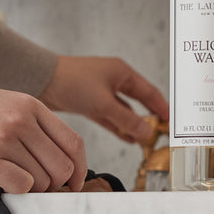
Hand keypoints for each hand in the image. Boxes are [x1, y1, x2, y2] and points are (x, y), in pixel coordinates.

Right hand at [0, 80, 85, 192]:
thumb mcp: (0, 105)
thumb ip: (27, 126)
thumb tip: (51, 162)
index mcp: (29, 105)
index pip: (73, 143)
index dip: (79, 170)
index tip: (73, 184)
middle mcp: (20, 120)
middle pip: (62, 168)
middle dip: (53, 185)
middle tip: (34, 188)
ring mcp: (3, 139)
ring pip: (42, 181)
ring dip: (29, 189)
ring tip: (5, 179)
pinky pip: (20, 187)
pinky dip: (13, 192)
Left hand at [38, 56, 170, 143]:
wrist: (41, 80)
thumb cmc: (71, 81)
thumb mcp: (104, 104)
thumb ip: (127, 120)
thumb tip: (147, 132)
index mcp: (122, 72)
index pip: (149, 92)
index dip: (162, 108)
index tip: (171, 121)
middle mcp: (113, 79)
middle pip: (138, 102)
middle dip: (148, 118)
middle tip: (159, 133)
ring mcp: (101, 91)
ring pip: (123, 110)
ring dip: (132, 125)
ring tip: (144, 140)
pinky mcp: (90, 101)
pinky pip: (110, 115)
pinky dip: (118, 126)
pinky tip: (127, 137)